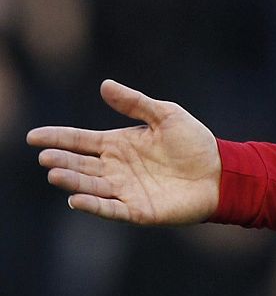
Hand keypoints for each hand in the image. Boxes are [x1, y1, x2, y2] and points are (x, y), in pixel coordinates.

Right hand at [27, 79, 220, 224]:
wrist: (222, 172)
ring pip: (91, 186)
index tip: (33, 137)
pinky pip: (111, 209)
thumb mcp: (166, 116)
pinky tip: (76, 200)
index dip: (56, 138)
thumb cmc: (195, 143)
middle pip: (80, 164)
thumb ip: (135, 103)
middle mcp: (115, 168)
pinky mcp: (138, 210)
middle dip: (62, 161)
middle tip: (46, 157)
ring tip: (55, 174)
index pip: (79, 140)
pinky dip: (93, 205)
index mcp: (118, 144)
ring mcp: (125, 190)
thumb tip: (105, 85)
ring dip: (72, 181)